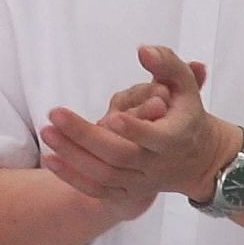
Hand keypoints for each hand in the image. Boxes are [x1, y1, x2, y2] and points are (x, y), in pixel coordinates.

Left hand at [38, 46, 237, 208]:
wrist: (196, 159)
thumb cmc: (185, 112)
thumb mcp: (185, 85)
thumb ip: (167, 64)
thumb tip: (143, 50)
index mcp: (175, 138)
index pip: (156, 137)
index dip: (135, 129)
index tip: (112, 116)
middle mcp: (158, 164)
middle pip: (120, 155)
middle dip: (85, 136)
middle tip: (55, 114)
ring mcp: (141, 182)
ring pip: (105, 175)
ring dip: (73, 156)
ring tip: (47, 132)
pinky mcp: (127, 193)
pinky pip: (97, 191)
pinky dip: (72, 178)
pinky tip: (50, 159)